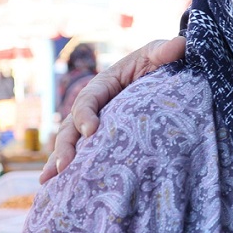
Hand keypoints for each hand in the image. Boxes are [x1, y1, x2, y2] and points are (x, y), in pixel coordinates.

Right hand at [40, 37, 185, 181]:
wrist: (161, 78)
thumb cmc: (157, 63)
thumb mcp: (159, 55)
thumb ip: (166, 52)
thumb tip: (181, 44)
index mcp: (103, 84)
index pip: (89, 99)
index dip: (86, 114)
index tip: (91, 131)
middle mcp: (92, 105)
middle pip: (72, 125)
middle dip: (66, 145)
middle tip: (65, 165)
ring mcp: (93, 124)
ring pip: (70, 142)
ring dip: (59, 161)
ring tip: (50, 181)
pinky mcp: (98, 140)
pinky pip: (79, 154)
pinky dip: (65, 170)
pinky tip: (53, 188)